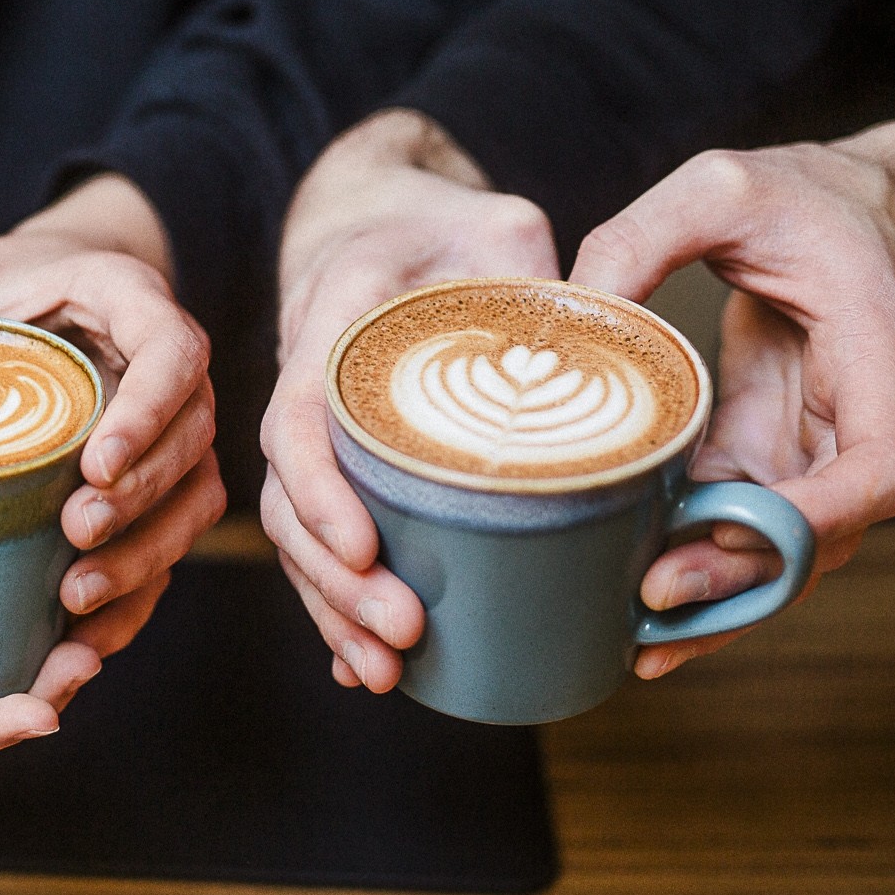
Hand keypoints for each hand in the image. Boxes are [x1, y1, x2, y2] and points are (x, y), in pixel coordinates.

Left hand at [0, 175, 223, 664]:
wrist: (51, 293)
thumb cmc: (1, 291)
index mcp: (129, 301)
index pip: (173, 353)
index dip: (148, 411)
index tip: (97, 464)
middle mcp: (173, 370)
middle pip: (191, 439)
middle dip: (140, 499)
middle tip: (75, 534)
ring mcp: (177, 431)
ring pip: (193, 500)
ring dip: (145, 554)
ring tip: (76, 596)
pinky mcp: (166, 485)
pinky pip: (174, 542)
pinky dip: (138, 592)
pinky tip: (87, 635)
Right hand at [259, 109, 558, 692]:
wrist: (382, 223)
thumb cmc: (444, 223)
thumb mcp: (499, 224)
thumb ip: (537, 274)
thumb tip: (605, 342)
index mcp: (332, 322)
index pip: (300, 416)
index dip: (322, 490)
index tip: (364, 547)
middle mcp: (305, 386)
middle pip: (289, 499)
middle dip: (334, 580)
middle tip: (403, 632)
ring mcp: (316, 436)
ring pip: (299, 533)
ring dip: (333, 608)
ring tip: (386, 671)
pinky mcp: (338, 469)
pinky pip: (324, 539)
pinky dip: (337, 604)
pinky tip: (362, 665)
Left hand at [570, 114, 894, 677]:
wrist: (847, 203)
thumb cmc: (801, 193)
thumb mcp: (718, 188)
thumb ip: (640, 237)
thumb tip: (562, 313)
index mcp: (871, 361)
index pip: (878, 470)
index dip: (821, 517)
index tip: (745, 534)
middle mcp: (847, 424)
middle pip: (817, 539)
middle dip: (741, 581)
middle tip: (650, 602)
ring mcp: (803, 447)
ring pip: (771, 550)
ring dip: (710, 596)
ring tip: (628, 635)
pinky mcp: (757, 451)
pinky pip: (727, 524)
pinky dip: (683, 562)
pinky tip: (618, 597)